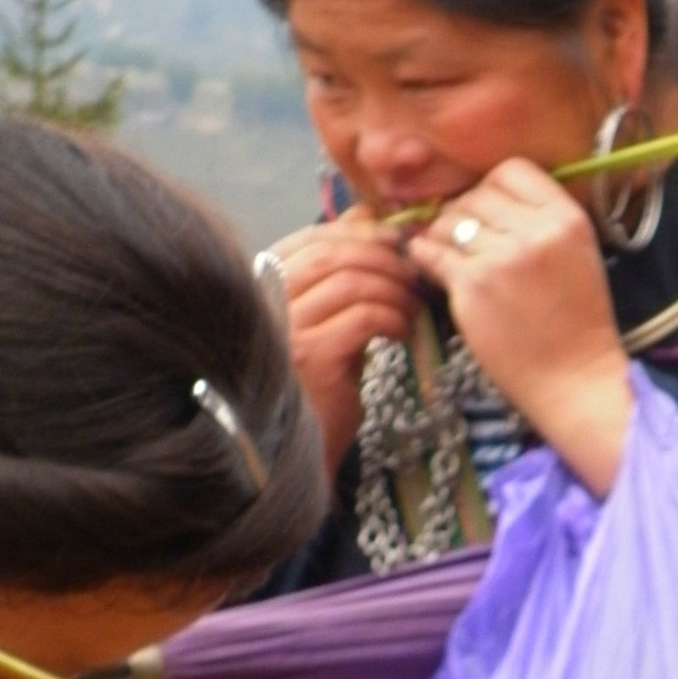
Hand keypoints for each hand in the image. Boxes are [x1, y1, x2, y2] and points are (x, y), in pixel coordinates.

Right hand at [263, 212, 421, 469]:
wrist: (298, 455)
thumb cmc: (314, 390)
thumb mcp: (324, 325)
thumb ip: (338, 282)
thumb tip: (366, 223)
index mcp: (262, 288)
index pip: (310, 238)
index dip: (358, 232)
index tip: (396, 240)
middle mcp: (264, 303)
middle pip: (332, 253)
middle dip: (382, 256)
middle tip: (415, 272)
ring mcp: (284, 329)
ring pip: (351, 282)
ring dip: (393, 289)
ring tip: (413, 308)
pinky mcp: (311, 357)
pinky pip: (363, 318)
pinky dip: (393, 319)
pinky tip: (403, 335)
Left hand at [409, 161, 634, 492]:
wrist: (576, 380)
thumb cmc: (578, 325)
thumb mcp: (578, 256)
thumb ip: (542, 223)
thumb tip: (488, 198)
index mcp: (566, 219)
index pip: (512, 171)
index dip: (492, 189)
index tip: (489, 213)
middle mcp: (535, 232)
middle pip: (476, 195)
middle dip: (463, 215)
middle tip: (464, 242)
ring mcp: (502, 259)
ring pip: (449, 221)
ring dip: (441, 236)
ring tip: (449, 258)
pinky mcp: (472, 288)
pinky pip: (430, 252)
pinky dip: (424, 257)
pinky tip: (430, 268)